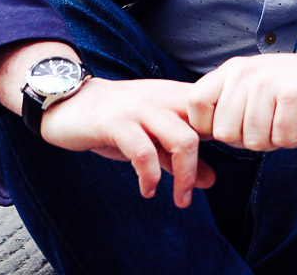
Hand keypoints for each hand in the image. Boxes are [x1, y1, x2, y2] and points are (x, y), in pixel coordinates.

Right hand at [38, 77, 215, 208]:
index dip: (228, 137)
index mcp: (177, 97)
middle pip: (206, 126)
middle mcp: (165, 98)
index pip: (217, 112)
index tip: (220, 168)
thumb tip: (212, 181)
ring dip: (185, 176)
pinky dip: (150, 176)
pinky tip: (148, 190)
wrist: (68, 100)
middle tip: (191, 195)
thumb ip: (179, 156)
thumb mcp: (152, 137)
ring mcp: (142, 108)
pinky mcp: (117, 122)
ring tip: (179, 199)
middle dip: (206, 163)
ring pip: (182, 139)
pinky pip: (144, 151)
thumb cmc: (115, 120)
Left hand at [187, 24, 296, 150]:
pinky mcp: (293, 96)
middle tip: (274, 120)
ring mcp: (270, 83)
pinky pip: (281, 140)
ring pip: (253, 141)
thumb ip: (227, 103)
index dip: (212, 126)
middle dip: (250, 138)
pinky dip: (295, 138)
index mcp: (233, 69)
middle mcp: (246, 72)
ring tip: (290, 118)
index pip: (195, 106)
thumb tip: (196, 135)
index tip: (240, 122)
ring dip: (275, 139)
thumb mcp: (256, 86)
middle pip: (224, 133)